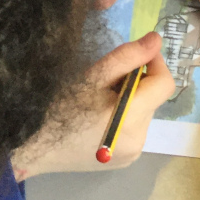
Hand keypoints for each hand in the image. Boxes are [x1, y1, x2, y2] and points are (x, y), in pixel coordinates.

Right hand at [11, 32, 173, 178]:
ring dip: (131, 99)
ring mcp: (133, 153)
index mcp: (130, 119)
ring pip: (144, 113)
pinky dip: (126, 117)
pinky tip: (101, 117)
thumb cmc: (59, 108)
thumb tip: (157, 39)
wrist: (34, 148)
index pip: (165, 84)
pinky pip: (135, 129)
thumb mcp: (92, 77)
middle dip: (137, 82)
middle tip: (106, 79)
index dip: (156, 63)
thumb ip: (127, 57)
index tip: (139, 53)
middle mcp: (139, 140)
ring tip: (100, 100)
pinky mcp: (126, 160)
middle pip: (153, 98)